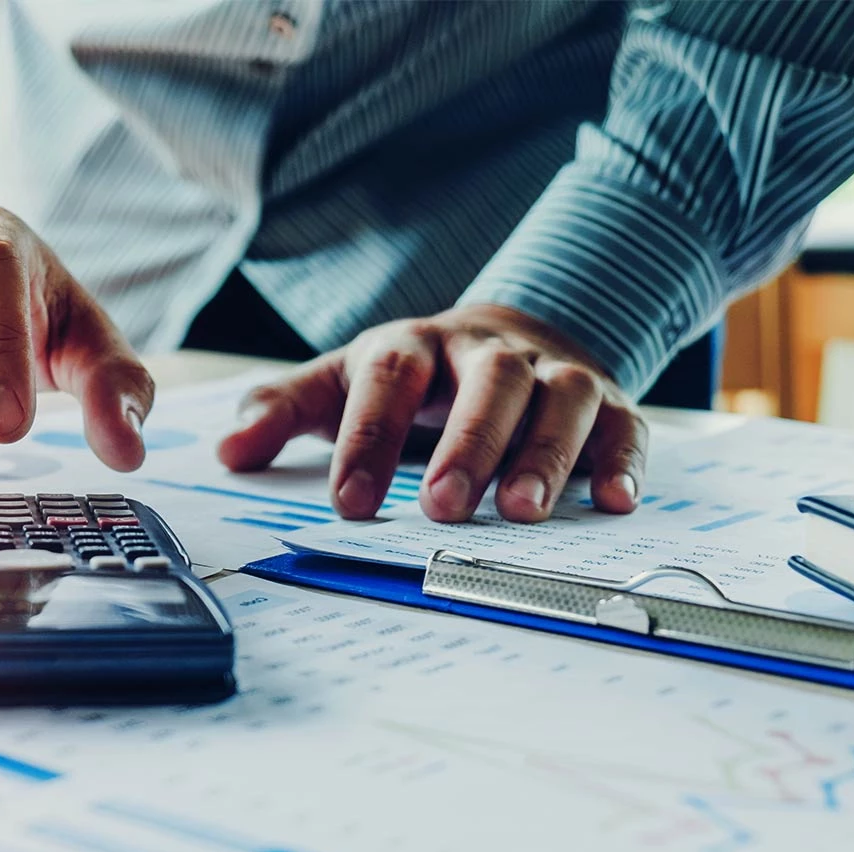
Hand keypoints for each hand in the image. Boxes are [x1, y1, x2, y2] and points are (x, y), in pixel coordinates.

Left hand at [216, 304, 646, 522]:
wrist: (506, 336)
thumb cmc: (411, 376)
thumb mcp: (341, 382)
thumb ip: (284, 412)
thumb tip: (229, 451)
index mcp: (412, 347)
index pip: (387, 380)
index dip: (367, 438)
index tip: (350, 501)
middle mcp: (489, 354)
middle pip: (486, 385)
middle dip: (466, 446)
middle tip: (443, 509)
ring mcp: (554, 375)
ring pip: (559, 402)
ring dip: (545, 456)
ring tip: (523, 513)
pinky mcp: (608, 404)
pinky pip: (624, 426)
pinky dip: (623, 461)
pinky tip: (615, 502)